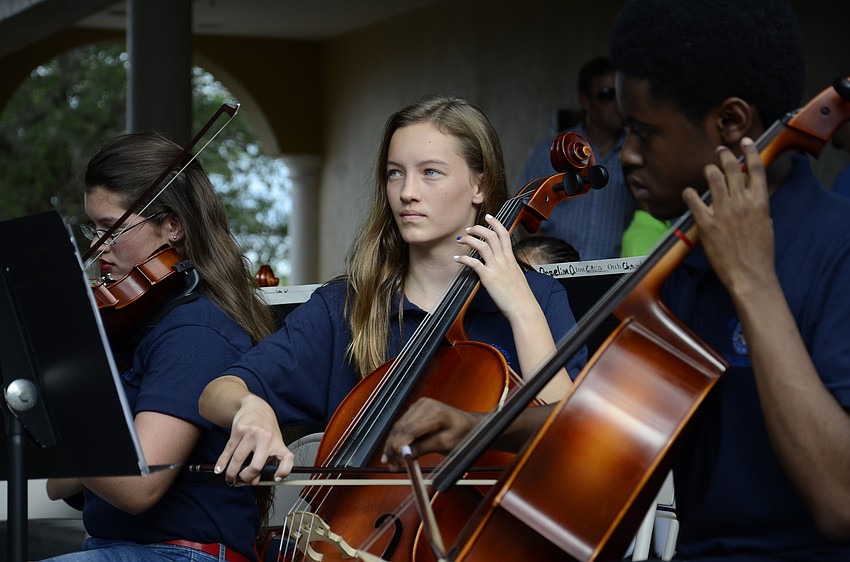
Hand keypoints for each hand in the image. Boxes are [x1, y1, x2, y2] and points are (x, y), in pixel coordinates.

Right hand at [215, 394, 294, 484]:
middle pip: (256, 465)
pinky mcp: (239, 429)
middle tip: (241, 480)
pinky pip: (229, 450)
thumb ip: (264, 463)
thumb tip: (252, 481)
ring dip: (232, 473)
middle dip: (246, 477)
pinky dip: (222, 462)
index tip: (277, 478)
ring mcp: (252, 433)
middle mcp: (267, 438)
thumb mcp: (270, 444)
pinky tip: (219, 469)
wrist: (256, 407)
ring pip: (238, 459)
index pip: (287, 459)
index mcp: (278, 443)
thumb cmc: (265, 430)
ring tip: (230, 478)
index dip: (284, 471)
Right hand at [381, 398, 481, 470]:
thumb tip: (404, 454)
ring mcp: (419, 405)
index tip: (396, 462)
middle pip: (400, 428)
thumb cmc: (464, 434)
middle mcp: (425, 405)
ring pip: (398, 427)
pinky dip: (397, 438)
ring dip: (393, 444)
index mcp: (434, 412)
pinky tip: (393, 450)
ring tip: (391, 461)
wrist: (470, 425)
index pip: (408, 430)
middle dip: (393, 448)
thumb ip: (423, 447)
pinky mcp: (416, 409)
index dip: (399, 447)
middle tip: (391, 465)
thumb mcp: (445, 444)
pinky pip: (402, 424)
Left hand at [454, 214, 533, 322]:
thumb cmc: (520, 295)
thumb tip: (503, 265)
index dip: (495, 223)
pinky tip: (457, 258)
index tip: (488, 217)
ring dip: (469, 240)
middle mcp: (503, 260)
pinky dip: (463, 258)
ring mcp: (496, 268)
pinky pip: (474, 263)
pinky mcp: (488, 277)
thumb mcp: (516, 275)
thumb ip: (508, 267)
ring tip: (461, 240)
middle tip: (469, 229)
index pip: (504, 234)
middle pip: (491, 235)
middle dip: (478, 229)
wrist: (523, 307)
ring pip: (482, 245)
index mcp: (510, 258)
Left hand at [682, 137, 774, 295]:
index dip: (750, 151)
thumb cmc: (760, 253)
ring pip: (714, 179)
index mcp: (760, 202)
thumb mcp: (766, 224)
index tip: (745, 141)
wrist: (750, 274)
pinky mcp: (707, 223)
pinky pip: (694, 201)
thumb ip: (758, 206)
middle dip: (725, 156)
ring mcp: (723, 212)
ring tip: (708, 168)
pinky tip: (688, 192)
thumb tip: (751, 194)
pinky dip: (690, 194)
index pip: (756, 169)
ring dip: (709, 170)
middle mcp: (742, 202)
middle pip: (732, 169)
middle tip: (720, 150)